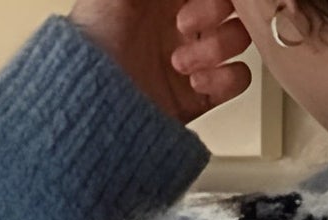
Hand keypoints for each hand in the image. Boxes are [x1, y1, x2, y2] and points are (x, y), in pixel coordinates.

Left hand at [69, 0, 253, 124]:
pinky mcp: (203, 93)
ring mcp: (196, 56)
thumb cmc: (90, 43)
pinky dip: (224, 78)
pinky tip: (196, 80)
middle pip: (230, 6)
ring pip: (237, 39)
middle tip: (184, 23)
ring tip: (180, 61)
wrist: (90, 101)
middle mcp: (182, 22)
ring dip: (215, 48)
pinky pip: (237, 79)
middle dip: (214, 11)